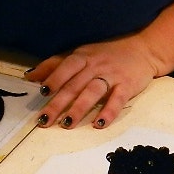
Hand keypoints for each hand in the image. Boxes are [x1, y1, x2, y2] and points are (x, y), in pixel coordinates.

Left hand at [25, 35, 161, 129]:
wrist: (144, 49)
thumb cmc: (106, 54)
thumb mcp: (81, 54)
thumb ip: (56, 64)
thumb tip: (30, 76)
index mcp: (83, 56)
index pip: (66, 67)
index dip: (54, 79)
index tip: (41, 93)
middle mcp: (96, 65)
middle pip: (75, 84)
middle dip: (58, 103)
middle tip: (45, 119)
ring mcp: (112, 75)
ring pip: (93, 92)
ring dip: (79, 108)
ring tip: (67, 124)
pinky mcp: (127, 86)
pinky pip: (117, 100)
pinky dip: (108, 112)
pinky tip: (99, 124)